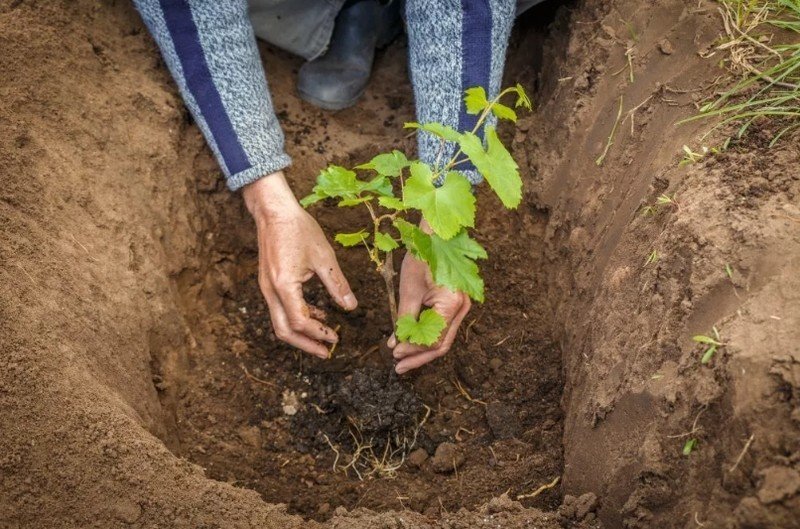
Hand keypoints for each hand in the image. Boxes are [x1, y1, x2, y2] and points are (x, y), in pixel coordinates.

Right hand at [243, 171, 356, 357]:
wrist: (274, 211)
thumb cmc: (298, 229)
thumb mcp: (324, 257)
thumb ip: (337, 285)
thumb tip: (352, 307)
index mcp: (284, 285)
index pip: (300, 322)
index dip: (319, 333)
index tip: (336, 338)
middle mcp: (270, 291)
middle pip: (284, 330)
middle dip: (305, 344)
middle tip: (326, 352)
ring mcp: (266, 288)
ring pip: (279, 322)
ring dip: (301, 334)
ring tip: (323, 337)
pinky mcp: (268, 283)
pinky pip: (280, 308)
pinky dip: (296, 317)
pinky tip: (316, 314)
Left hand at [388, 220, 470, 373]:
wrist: (435, 235)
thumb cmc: (422, 257)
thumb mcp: (409, 290)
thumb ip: (404, 319)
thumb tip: (396, 344)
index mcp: (452, 305)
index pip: (434, 341)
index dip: (413, 351)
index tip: (394, 354)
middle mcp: (463, 309)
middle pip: (442, 345)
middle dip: (418, 357)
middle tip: (398, 367)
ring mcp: (462, 307)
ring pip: (443, 338)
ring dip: (422, 349)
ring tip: (402, 358)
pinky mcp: (455, 303)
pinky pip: (443, 327)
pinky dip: (427, 336)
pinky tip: (411, 341)